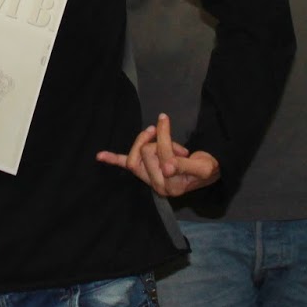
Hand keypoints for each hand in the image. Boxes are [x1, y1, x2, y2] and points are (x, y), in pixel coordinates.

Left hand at [97, 113, 220, 197]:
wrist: (206, 173)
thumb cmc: (205, 168)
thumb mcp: (202, 166)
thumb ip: (185, 166)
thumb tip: (167, 168)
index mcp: (170, 185)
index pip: (160, 155)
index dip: (165, 137)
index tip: (166, 121)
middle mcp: (157, 185)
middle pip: (146, 152)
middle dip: (161, 142)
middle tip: (178, 146)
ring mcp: (149, 179)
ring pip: (136, 155)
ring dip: (150, 143)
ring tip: (169, 145)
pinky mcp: (144, 171)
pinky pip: (125, 164)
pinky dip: (113, 159)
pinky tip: (100, 156)